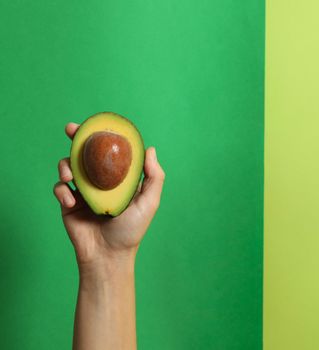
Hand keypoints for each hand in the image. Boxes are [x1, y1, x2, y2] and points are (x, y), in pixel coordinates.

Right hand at [53, 123, 165, 267]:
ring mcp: (83, 191)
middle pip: (86, 153)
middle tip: (71, 129)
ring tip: (70, 174)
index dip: (103, 136)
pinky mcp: (68, 203)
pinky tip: (70, 201)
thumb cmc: (132, 230)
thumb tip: (150, 149)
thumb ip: (154, 176)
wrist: (108, 256)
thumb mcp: (149, 202)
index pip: (110, 152)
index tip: (97, 124)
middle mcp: (101, 181)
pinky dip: (62, 190)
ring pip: (69, 166)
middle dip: (77, 138)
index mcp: (119, 178)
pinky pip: (60, 188)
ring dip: (66, 164)